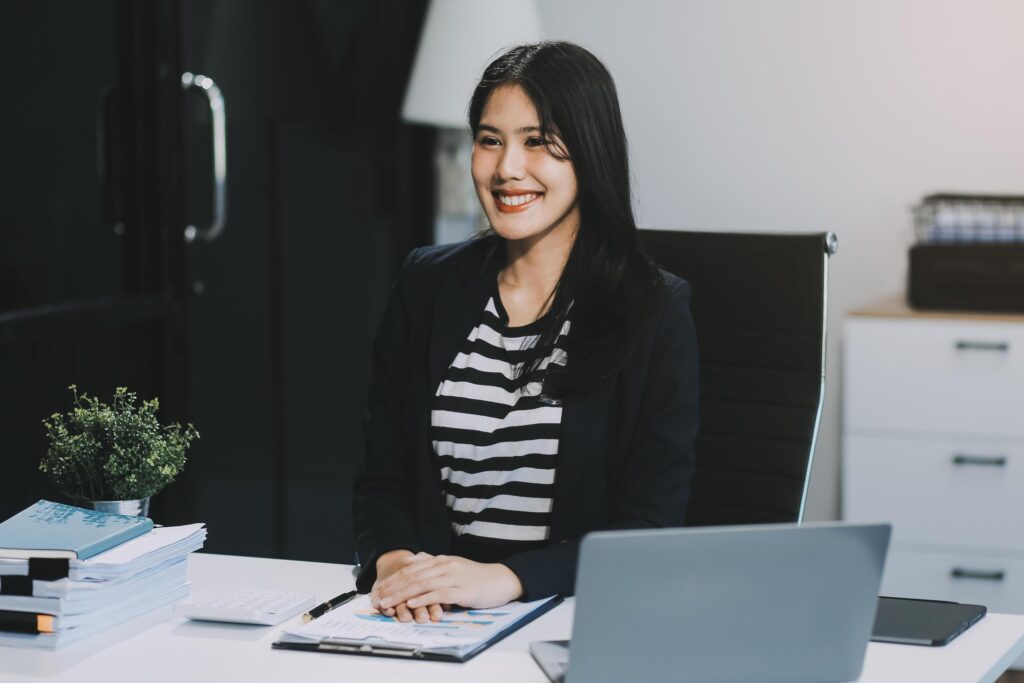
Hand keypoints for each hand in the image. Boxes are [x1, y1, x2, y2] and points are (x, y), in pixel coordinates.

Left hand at [374, 555, 523, 611]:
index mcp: (441, 560)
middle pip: (412, 577)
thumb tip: (414, 559)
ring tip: (387, 603)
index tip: (379, 590)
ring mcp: (453, 577)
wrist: (501, 580)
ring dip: (401, 595)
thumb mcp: (453, 565)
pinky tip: (411, 604)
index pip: (410, 569)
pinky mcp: (461, 590)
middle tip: (377, 599)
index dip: (393, 580)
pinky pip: (438, 594)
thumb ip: (433, 562)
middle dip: (392, 588)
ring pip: (421, 585)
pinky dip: (423, 599)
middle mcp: (444, 566)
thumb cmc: (477, 576)